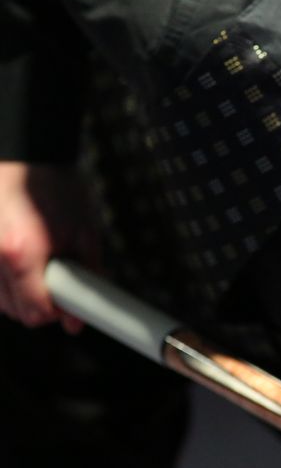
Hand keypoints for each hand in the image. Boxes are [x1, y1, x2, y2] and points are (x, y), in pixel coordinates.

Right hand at [0, 161, 96, 332]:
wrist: (25, 152)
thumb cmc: (55, 186)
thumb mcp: (85, 231)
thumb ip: (87, 275)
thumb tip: (80, 316)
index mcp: (21, 253)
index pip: (36, 311)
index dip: (60, 312)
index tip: (71, 304)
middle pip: (15, 310)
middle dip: (42, 303)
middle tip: (60, 279)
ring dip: (21, 293)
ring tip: (39, 262)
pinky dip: (4, 282)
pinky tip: (20, 261)